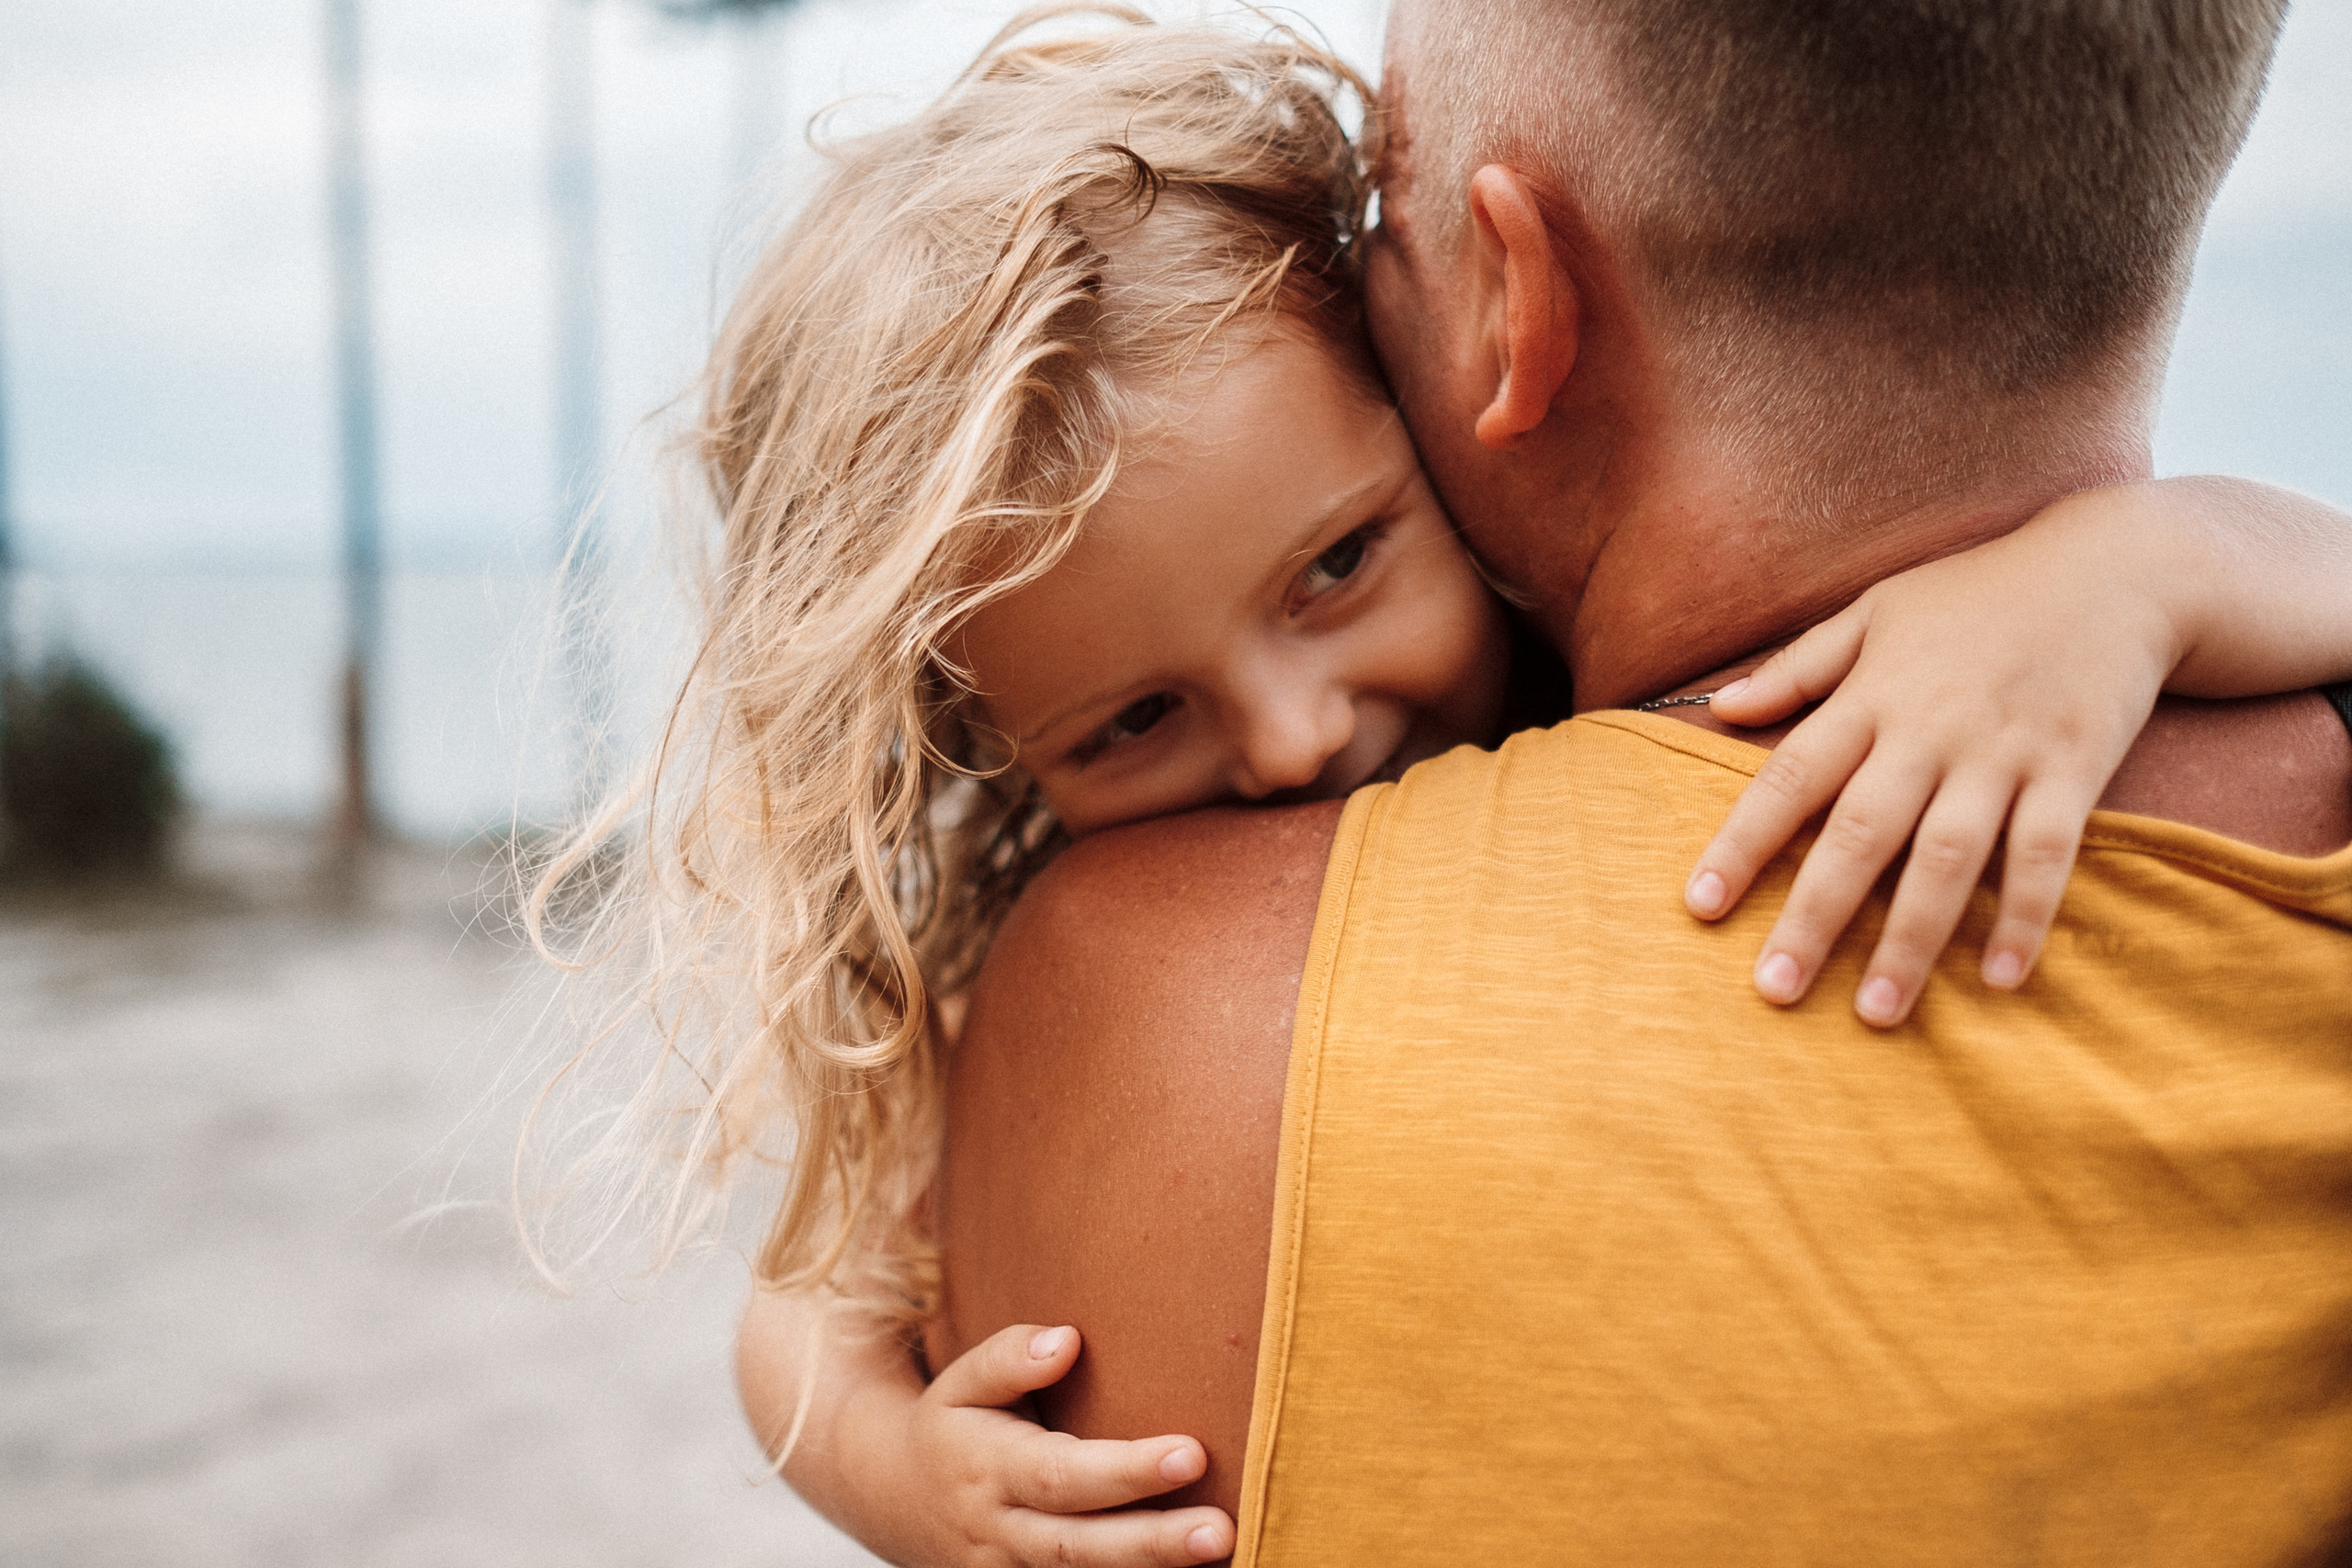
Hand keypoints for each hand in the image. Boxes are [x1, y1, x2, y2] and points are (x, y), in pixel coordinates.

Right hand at [852, 1322, 1234, 1567]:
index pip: (1062, 1474)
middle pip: (1080, 1546)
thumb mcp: (959, 1383)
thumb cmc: (950, 1428)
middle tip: (1220, 1530)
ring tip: (1225, 1555)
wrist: (892, 1500)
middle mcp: (1000, 1533)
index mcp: (988, 1470)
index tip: (1193, 1453)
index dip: (1126, 1471)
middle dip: (1153, 1543)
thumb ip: (1008, 1358)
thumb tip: (1067, 1340)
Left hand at [1680, 530, 2171, 1025]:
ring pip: (1948, 859)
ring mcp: (2004, 754)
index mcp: (1873, 695)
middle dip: (1813, 916)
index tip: (1698, 907)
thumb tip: (1718, 708)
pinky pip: (2048, 854)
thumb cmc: (1979, 593)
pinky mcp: (2074, 769)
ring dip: (1912, 939)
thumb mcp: (1877, 610)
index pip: (1789, 777)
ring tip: (1875, 1011)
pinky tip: (2001, 980)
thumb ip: (1799, 667)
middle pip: (1860, 834)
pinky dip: (2025, 916)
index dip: (1742, 843)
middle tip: (1773, 990)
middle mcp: (1931, 730)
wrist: (2118, 565)